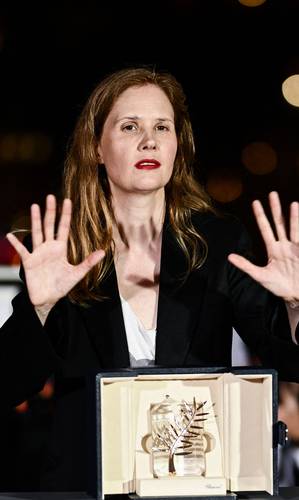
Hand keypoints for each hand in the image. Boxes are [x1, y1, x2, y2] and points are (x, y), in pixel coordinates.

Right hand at [6, 195, 104, 309]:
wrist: (48, 299)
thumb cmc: (62, 286)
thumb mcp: (77, 274)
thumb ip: (89, 262)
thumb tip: (103, 252)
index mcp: (60, 248)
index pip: (63, 227)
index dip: (65, 214)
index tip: (67, 200)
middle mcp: (49, 247)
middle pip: (49, 225)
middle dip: (51, 211)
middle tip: (51, 196)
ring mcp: (38, 253)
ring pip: (37, 233)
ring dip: (35, 220)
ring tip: (35, 206)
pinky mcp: (29, 262)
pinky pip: (22, 251)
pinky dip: (16, 243)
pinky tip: (10, 235)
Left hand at [228, 191, 298, 301]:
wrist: (295, 296)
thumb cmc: (278, 287)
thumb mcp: (259, 276)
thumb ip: (245, 265)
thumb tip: (229, 256)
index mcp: (273, 249)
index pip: (265, 228)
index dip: (260, 216)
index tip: (255, 202)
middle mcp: (284, 246)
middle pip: (279, 223)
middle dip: (276, 209)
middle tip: (273, 193)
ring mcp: (295, 249)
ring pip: (294, 229)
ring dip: (294, 217)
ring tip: (294, 204)